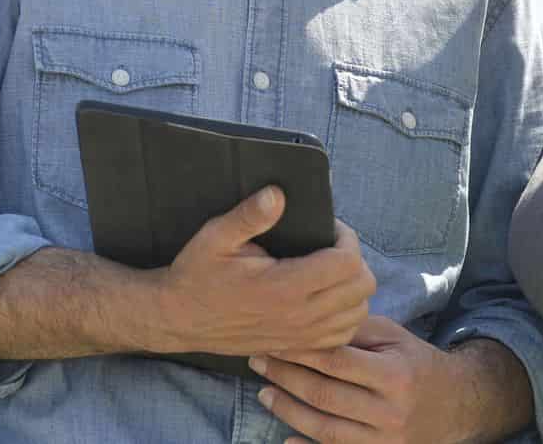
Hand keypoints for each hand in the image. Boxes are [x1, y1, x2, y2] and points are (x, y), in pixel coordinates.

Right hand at [153, 190, 374, 355]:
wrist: (179, 319)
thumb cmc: (197, 274)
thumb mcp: (216, 237)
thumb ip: (249, 216)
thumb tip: (277, 194)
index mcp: (285, 286)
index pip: (347, 263)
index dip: (347, 238)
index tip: (328, 228)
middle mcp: (300, 315)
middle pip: (362, 288)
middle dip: (354, 259)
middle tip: (330, 245)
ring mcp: (301, 336)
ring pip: (359, 313)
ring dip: (353, 288)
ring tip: (330, 270)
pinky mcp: (297, 347)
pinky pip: (342, 335)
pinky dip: (345, 315)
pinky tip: (326, 297)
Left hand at [252, 315, 450, 443]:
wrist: (454, 405)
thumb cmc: (414, 362)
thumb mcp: (393, 337)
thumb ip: (354, 330)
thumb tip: (309, 322)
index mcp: (394, 375)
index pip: (335, 361)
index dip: (299, 350)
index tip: (273, 338)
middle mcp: (389, 412)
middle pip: (324, 396)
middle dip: (285, 377)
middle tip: (257, 360)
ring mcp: (384, 441)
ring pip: (325, 429)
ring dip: (288, 411)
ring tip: (264, 393)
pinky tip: (286, 438)